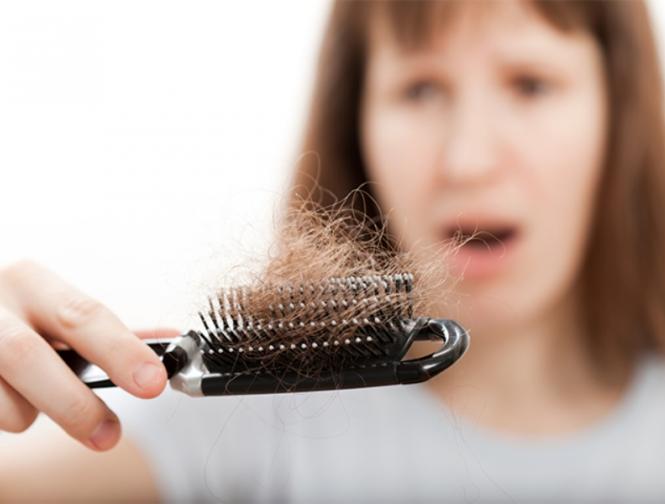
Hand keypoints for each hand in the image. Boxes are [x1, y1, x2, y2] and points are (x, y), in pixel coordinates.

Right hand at [0, 260, 173, 450]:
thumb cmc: (21, 317)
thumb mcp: (58, 312)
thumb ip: (109, 332)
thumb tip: (170, 344)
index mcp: (32, 282)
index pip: (84, 315)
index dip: (121, 351)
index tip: (153, 382)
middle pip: (31, 358)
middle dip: (75, 404)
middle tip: (109, 435)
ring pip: (5, 403)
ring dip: (33, 414)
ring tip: (33, 394)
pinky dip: (9, 413)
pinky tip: (7, 392)